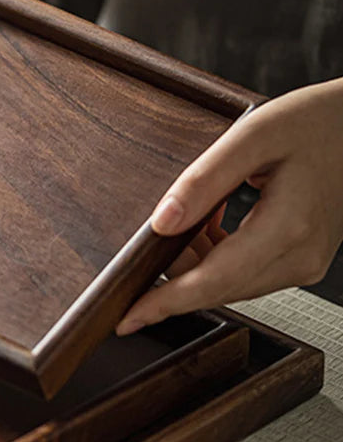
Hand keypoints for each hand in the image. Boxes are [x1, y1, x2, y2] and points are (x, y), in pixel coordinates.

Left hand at [116, 78, 342, 334]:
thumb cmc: (314, 123)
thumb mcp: (253, 136)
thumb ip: (204, 180)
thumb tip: (161, 223)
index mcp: (288, 228)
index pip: (213, 281)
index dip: (166, 302)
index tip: (127, 318)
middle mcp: (300, 258)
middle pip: (218, 288)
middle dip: (174, 273)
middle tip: (150, 240)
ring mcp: (304, 263)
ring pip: (228, 284)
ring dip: (195, 262)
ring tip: (190, 216)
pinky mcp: (301, 261)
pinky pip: (244, 273)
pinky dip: (215, 256)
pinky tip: (208, 224)